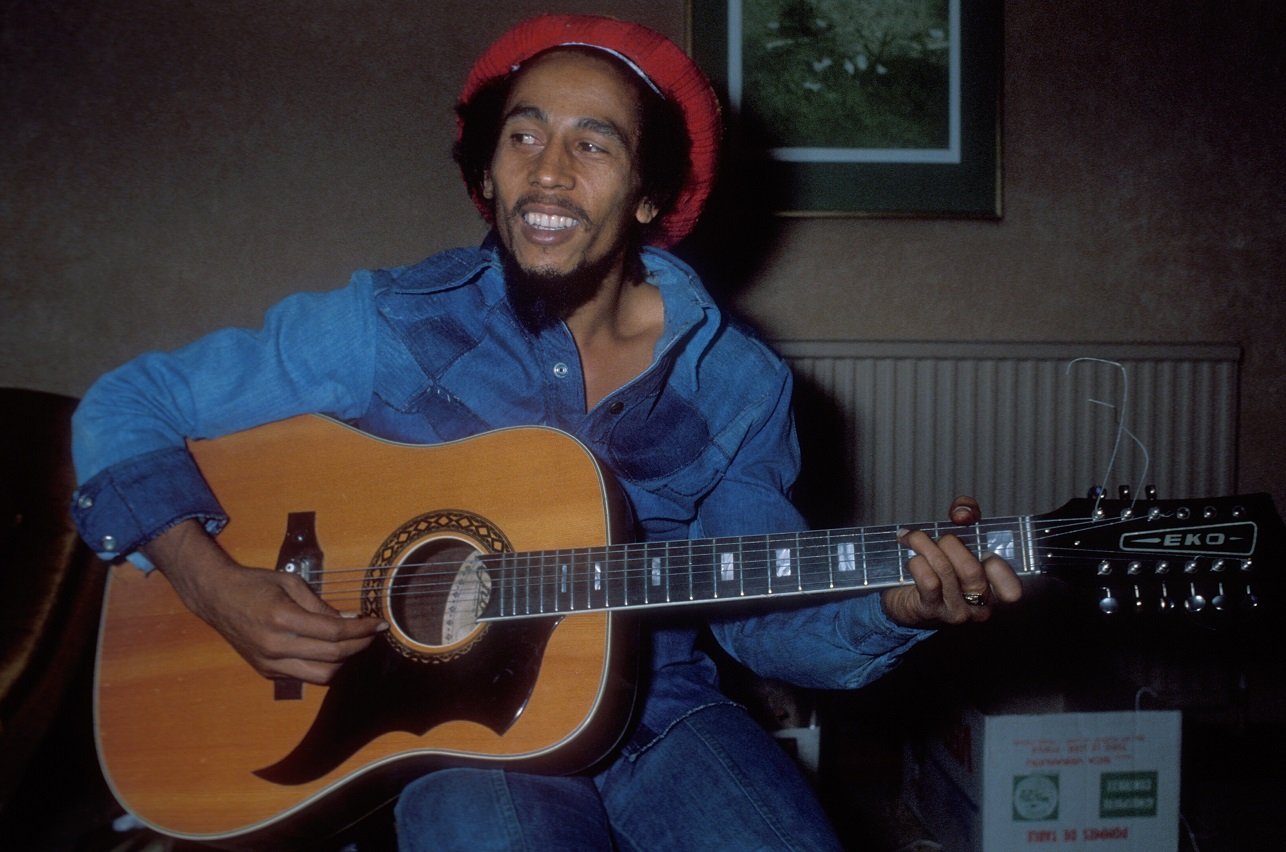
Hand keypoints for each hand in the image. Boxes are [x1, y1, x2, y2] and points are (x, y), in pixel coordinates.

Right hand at [144, 520, 387, 683]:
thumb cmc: (255, 584)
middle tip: (371, 634)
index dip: (362, 630)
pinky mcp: (266, 672)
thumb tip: (350, 622)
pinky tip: (329, 649)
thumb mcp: (291, 582)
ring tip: (352, 643)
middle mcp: (275, 646)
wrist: (216, 597)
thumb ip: (320, 605)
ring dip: (343, 661)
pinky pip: (304, 675)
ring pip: (321, 675)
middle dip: (359, 646)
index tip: (380, 624)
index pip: (334, 633)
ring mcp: (269, 663)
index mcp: (282, 619)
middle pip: (332, 657)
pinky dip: (322, 665)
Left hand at [880, 496, 1022, 627]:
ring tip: (913, 538)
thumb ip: (968, 514)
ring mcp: (955, 611)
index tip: (983, 552)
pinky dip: (917, 562)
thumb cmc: (941, 565)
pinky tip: (911, 558)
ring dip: (924, 545)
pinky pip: (927, 581)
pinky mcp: (930, 610)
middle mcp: (979, 606)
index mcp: (995, 591)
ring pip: (944, 570)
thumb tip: (963, 513)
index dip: (999, 567)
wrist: (909, 599)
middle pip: (971, 570)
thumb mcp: (961, 536)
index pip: (1012, 590)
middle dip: (950, 543)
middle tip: (939, 539)